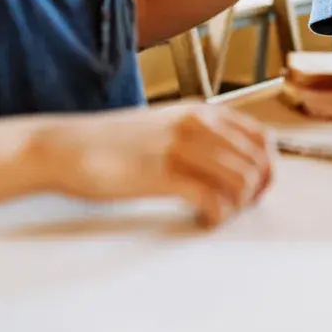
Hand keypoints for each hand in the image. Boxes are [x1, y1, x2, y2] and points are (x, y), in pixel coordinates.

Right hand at [30, 103, 274, 227]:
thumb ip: (196, 135)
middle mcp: (197, 124)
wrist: (65, 146)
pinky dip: (215, 216)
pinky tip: (201, 220)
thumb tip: (229, 161)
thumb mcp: (163, 124)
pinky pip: (212, 199)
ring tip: (215, 214)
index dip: (267, 167)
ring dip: (236, 206)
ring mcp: (181, 148)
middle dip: (255, 191)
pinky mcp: (162, 174)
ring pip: (241, 181)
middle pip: (256, 162)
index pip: (260, 137)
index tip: (256, 188)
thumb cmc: (111, 142)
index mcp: (200, 111)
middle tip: (236, 208)